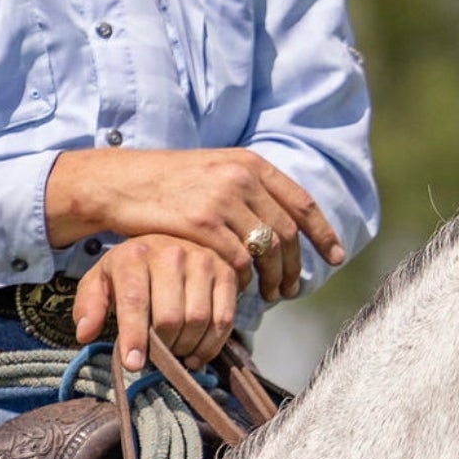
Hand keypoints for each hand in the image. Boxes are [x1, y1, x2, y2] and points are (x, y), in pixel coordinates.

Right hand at [45, 146, 344, 303]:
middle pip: (287, 234)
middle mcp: (240, 178)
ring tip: (273, 295)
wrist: (122, 183)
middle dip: (296, 267)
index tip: (337, 257)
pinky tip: (241, 290)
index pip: (300, 201)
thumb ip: (248, 190)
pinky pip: (237, 262)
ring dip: (274, 279)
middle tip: (294, 289)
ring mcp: (221, 201)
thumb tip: (282, 222)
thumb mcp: (214, 172)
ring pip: (266, 251)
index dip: (323, 233)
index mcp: (248, 163)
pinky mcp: (202, 224)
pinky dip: (243, 281)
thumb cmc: (168, 184)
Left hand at [72, 235, 241, 372]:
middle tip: (157, 356)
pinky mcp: (227, 273)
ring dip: (186, 348)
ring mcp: (203, 261)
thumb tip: (84, 333)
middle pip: (169, 317)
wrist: (172, 242)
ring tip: (176, 352)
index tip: (133, 364)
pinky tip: (196, 354)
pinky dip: (210, 346)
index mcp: (134, 254)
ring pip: (198, 320)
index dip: (134, 336)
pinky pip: (223, 320)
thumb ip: (90, 305)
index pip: (135, 300)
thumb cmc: (133, 271)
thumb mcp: (103, 281)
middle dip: (162, 346)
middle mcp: (171, 252)